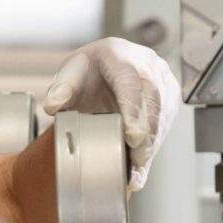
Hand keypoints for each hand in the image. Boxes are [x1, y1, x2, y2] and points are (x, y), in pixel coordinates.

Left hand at [39, 38, 181, 189]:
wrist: (104, 70)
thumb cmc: (88, 73)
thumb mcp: (69, 75)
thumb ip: (60, 89)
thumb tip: (52, 105)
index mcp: (119, 54)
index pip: (130, 81)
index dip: (134, 109)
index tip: (132, 135)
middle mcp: (146, 64)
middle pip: (153, 99)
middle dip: (147, 131)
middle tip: (138, 157)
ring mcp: (162, 79)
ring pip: (164, 113)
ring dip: (152, 142)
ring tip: (138, 167)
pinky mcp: (169, 97)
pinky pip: (167, 123)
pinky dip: (153, 147)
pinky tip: (142, 167)